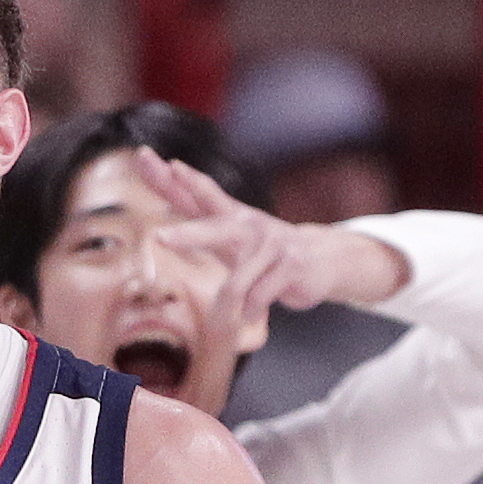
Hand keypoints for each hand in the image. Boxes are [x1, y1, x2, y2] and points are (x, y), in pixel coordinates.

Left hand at [130, 147, 399, 347]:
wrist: (322, 260)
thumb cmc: (263, 252)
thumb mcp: (229, 239)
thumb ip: (197, 224)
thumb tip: (163, 209)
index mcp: (231, 217)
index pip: (203, 195)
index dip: (184, 181)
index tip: (169, 164)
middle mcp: (249, 226)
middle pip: (213, 230)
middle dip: (187, 235)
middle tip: (160, 239)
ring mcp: (272, 244)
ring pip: (236, 282)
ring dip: (228, 304)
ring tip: (224, 319)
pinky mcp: (290, 265)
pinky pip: (258, 297)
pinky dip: (251, 311)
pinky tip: (250, 316)